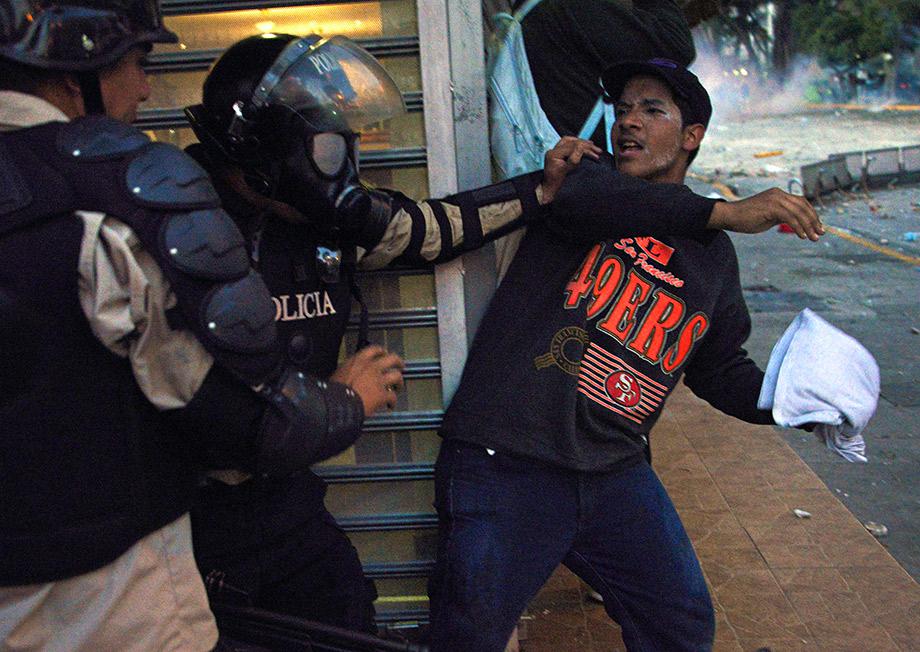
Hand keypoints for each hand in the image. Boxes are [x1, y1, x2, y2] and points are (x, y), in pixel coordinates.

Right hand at [331, 345, 404, 416]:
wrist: (336, 403)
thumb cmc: (332, 391)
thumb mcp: (336, 375)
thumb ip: (347, 372)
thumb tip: (347, 375)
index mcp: (358, 361)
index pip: (374, 350)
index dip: (382, 351)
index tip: (384, 353)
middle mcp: (371, 367)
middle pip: (392, 359)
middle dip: (398, 362)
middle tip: (400, 366)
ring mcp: (378, 380)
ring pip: (397, 376)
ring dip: (399, 382)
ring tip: (398, 387)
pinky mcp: (382, 394)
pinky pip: (393, 397)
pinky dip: (393, 402)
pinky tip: (391, 405)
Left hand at [540, 137, 601, 204]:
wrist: (549, 190)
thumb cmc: (557, 183)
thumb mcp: (566, 172)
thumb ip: (573, 160)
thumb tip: (582, 147)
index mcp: (553, 154)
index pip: (571, 147)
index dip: (585, 149)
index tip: (595, 154)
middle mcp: (552, 150)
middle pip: (571, 142)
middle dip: (585, 145)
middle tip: (597, 150)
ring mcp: (554, 151)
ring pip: (569, 141)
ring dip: (582, 143)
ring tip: (593, 146)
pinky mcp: (558, 154)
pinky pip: (568, 144)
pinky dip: (577, 145)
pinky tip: (584, 146)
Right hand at [708, 188, 823, 240]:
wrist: (729, 216)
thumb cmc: (746, 218)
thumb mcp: (768, 216)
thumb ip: (781, 217)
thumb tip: (795, 223)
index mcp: (779, 194)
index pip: (801, 202)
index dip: (812, 214)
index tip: (818, 226)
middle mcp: (779, 194)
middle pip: (803, 206)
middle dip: (814, 220)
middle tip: (820, 233)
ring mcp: (775, 199)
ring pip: (799, 212)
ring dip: (808, 226)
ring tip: (813, 238)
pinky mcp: (771, 206)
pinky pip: (790, 217)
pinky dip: (798, 227)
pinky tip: (801, 236)